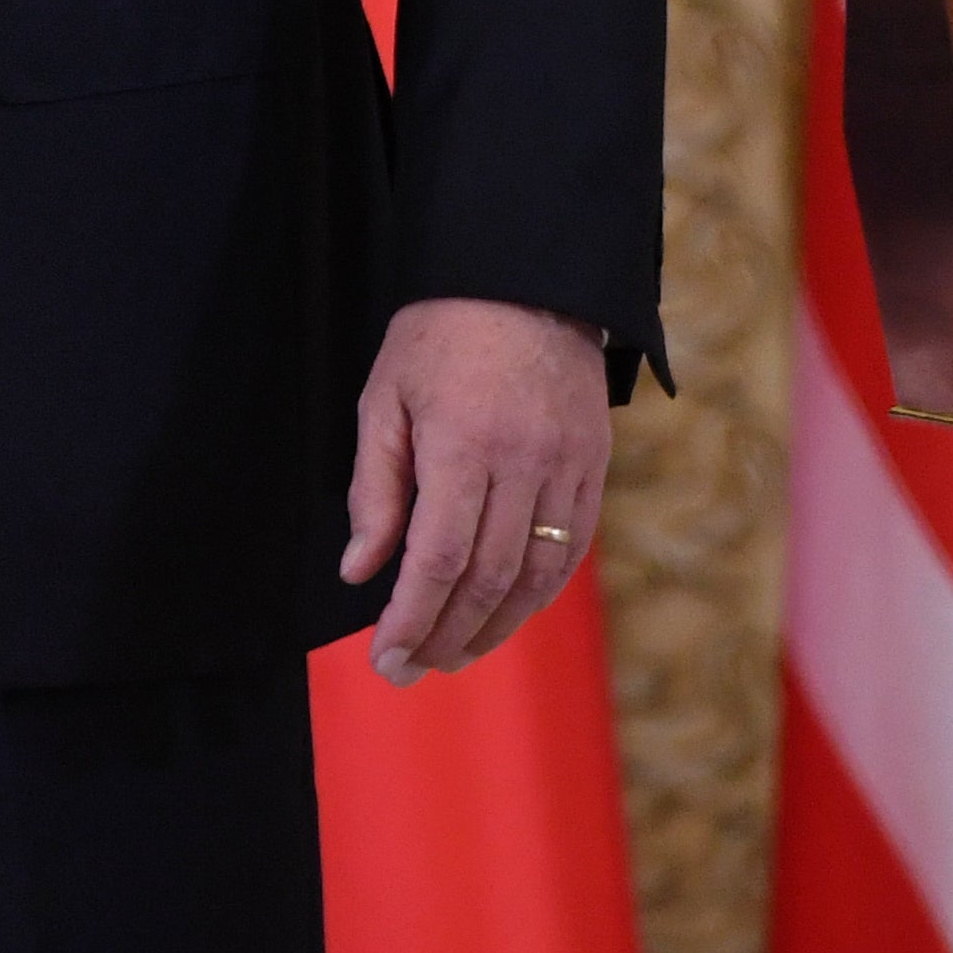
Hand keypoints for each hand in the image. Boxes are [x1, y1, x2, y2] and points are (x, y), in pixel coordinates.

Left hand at [338, 296, 609, 683]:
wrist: (528, 282)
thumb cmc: (439, 336)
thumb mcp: (385, 399)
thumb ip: (374, 489)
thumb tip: (360, 570)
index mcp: (462, 443)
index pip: (439, 558)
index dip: (412, 617)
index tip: (386, 657)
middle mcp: (522, 463)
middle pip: (488, 579)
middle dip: (445, 635)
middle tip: (409, 671)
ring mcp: (567, 469)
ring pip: (535, 577)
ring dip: (494, 629)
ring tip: (452, 656)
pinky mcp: (593, 470)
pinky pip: (571, 552)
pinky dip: (536, 596)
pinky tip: (505, 617)